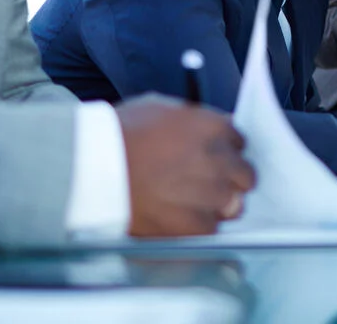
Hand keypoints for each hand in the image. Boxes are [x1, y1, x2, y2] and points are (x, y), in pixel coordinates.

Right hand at [117, 94, 255, 236]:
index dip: (226, 150)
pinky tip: (178, 218)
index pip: (240, 141)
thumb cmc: (119, 133)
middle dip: (230, 178)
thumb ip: (193, 120)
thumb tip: (212, 129)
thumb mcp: (161, 108)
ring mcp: (208, 193)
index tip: (215, 157)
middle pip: (245, 174)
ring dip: (218, 204)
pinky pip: (211, 228)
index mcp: (212, 127)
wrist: (91, 166)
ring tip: (191, 203)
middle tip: (208, 183)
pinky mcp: (192, 224)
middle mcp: (218, 159)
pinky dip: (198, 226)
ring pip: (233, 204)